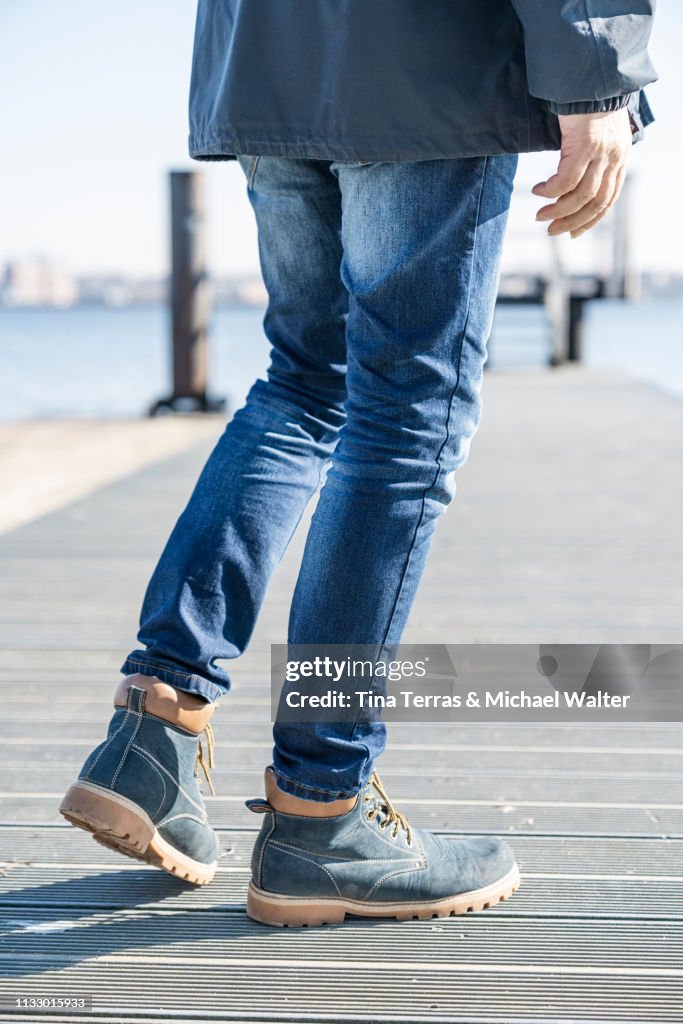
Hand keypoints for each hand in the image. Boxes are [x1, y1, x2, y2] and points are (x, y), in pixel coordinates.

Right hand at [533, 109, 632, 238]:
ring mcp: (602, 151)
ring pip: (581, 196)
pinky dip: (551, 191)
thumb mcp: (592, 133)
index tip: (571, 232)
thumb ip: (589, 156)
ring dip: (558, 210)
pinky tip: (538, 191)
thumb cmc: (584, 100)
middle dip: (571, 222)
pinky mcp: (586, 144)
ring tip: (540, 214)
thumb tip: (570, 181)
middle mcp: (615, 156)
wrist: (587, 71)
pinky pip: (566, 180)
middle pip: (595, 203)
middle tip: (550, 230)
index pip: (608, 199)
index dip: (590, 220)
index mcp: (619, 156)